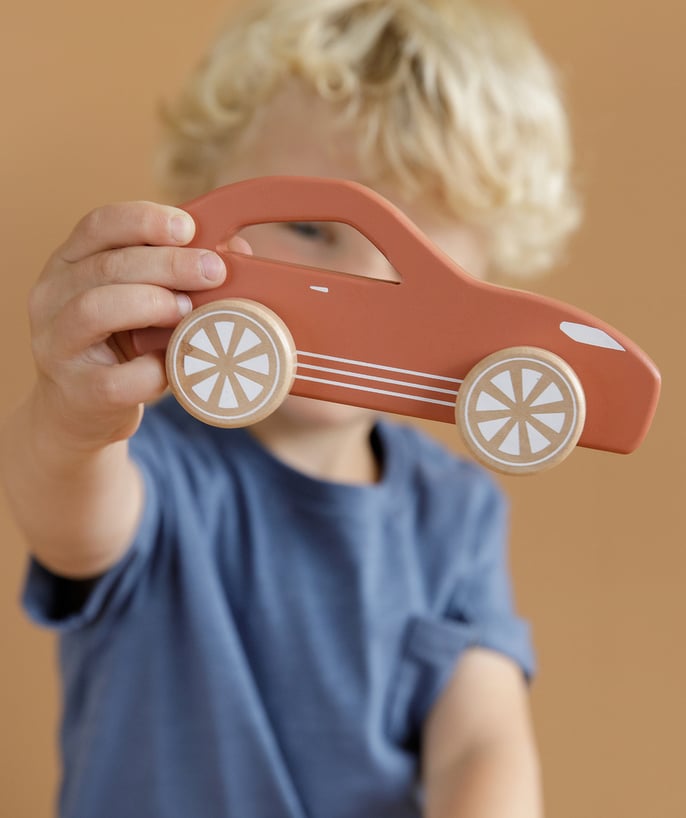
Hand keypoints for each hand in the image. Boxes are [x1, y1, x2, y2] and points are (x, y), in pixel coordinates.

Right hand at [27, 201, 231, 448]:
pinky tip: (173, 366)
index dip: (145, 220)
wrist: (79, 411)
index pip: (98, 225)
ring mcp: (57, 345)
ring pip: (95, 309)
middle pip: (107, 266)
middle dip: (168, 264)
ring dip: (151, 304)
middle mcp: (51, 298)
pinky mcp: (77, 392)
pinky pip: (117, 379)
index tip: (188, 229)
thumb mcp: (139, 299)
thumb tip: (237, 248)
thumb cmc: (119, 345)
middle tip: (213, 271)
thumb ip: (176, 271)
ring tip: (188, 312)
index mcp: (68, 264)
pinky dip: (152, 371)